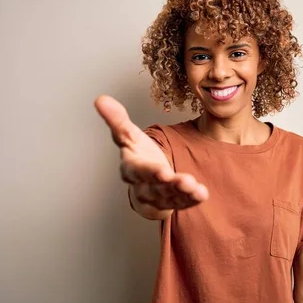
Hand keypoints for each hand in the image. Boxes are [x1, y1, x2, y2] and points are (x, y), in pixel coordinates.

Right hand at [94, 95, 208, 209]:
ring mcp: (158, 197)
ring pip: (170, 197)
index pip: (138, 171)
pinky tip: (201, 194)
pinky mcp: (172, 203)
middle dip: (170, 185)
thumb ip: (117, 120)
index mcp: (132, 169)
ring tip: (195, 187)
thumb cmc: (138, 156)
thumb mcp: (128, 137)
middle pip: (156, 187)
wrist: (146, 182)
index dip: (150, 172)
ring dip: (183, 193)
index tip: (162, 171)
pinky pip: (182, 203)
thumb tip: (100, 99)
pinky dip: (191, 199)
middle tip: (184, 182)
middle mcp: (143, 186)